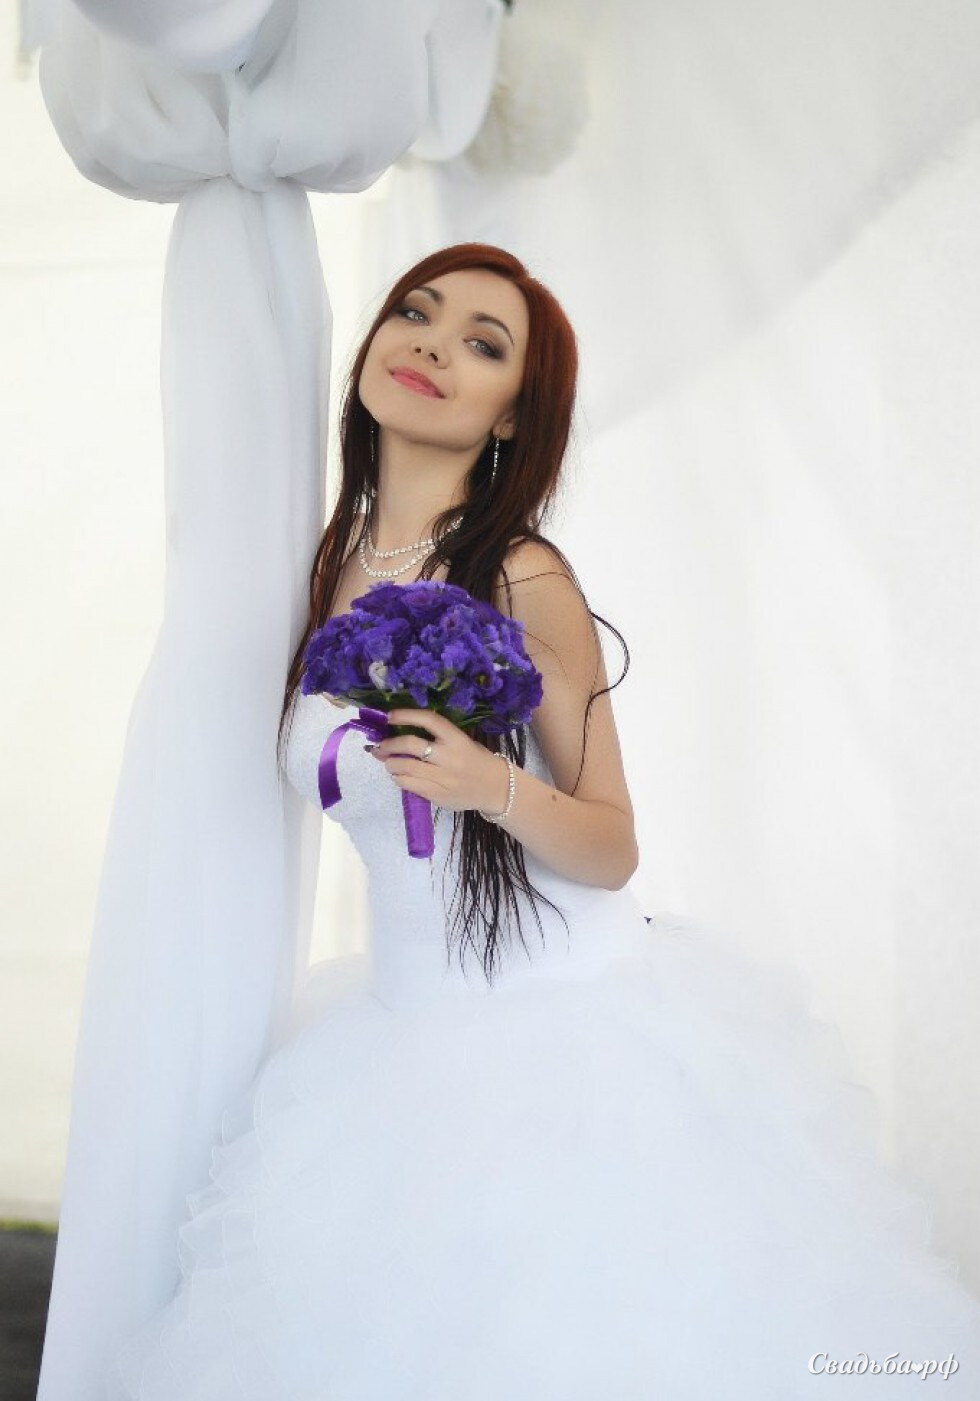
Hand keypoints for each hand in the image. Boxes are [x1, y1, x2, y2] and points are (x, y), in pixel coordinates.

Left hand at [369, 708, 510, 814]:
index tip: (390, 716)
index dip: (406, 715)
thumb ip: (438, 737)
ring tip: (389, 762)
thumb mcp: (463, 742)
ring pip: (404, 767)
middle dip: (389, 744)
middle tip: (380, 745)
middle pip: (410, 745)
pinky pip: (409, 785)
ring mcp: (442, 777)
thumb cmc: (477, 760)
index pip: (428, 720)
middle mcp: (448, 756)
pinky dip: (399, 778)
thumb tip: (402, 731)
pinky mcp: (437, 794)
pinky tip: (399, 776)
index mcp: (457, 739)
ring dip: (390, 763)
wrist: (496, 788)